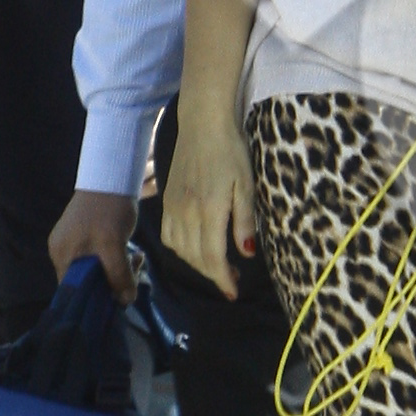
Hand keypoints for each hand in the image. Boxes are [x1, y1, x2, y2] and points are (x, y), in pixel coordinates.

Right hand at [48, 186, 138, 299]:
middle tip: (135, 271)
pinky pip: (101, 257)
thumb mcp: (114, 246)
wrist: (112, 176)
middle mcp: (63, 251)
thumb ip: (118, 275)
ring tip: (137, 259)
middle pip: (87, 281)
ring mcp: (73, 242)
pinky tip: (133, 251)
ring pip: (97, 269)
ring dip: (119, 269)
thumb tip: (125, 302)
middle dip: (112, 282)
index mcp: (61, 256)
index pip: (74, 291)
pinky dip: (117, 258)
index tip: (118, 298)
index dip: (95, 298)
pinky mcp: (86, 234)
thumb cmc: (108, 211)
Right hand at [159, 109, 257, 300]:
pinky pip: (169, 236)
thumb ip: (245, 219)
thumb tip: (246, 253)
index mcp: (209, 210)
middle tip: (232, 279)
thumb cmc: (232, 150)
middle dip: (214, 274)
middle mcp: (187, 212)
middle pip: (196, 258)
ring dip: (198, 264)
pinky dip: (181, 249)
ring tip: (217, 264)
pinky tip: (195, 246)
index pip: (213, 257)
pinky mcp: (167, 199)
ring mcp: (174, 206)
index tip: (233, 292)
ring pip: (180, 250)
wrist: (203, 123)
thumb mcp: (247, 184)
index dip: (222, 280)